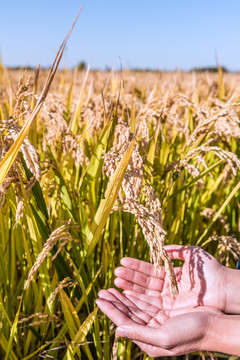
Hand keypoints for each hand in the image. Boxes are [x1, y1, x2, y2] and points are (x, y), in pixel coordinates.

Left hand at [96, 288, 221, 356]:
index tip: (98, 300)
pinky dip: (136, 296)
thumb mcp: (164, 337)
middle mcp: (151, 331)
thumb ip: (140, 334)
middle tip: (102, 290)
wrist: (214, 326)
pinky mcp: (164, 311)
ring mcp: (157, 321)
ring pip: (135, 307)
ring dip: (123, 298)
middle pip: (127, 314)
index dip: (110, 311)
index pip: (124, 323)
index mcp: (149, 341)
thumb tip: (117, 330)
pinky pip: (146, 302)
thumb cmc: (191, 334)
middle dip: (114, 302)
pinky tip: (128, 291)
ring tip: (111, 288)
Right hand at [114, 245, 226, 316]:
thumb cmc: (210, 269)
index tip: (122, 260)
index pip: (149, 270)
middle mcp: (167, 287)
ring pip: (144, 293)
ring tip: (116, 280)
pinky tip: (126, 293)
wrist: (224, 287)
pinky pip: (151, 304)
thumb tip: (162, 247)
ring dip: (130, 287)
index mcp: (171, 274)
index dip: (136, 266)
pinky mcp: (170, 310)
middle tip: (115, 271)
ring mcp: (168, 299)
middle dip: (129, 277)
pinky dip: (138, 298)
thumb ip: (176, 250)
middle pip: (144, 282)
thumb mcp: (192, 254)